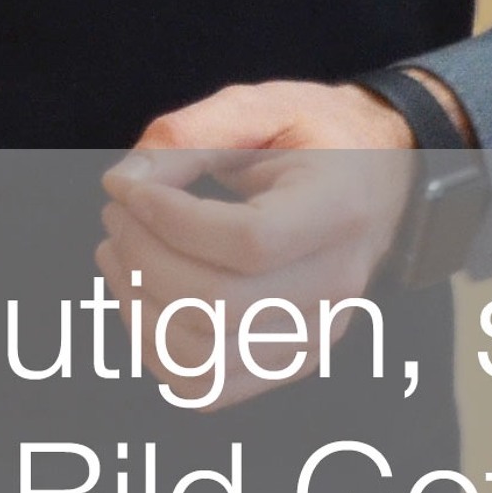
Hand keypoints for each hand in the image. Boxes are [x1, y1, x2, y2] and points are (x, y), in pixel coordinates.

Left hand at [97, 79, 419, 410]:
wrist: (375, 177)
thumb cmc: (313, 135)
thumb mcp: (259, 106)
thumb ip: (190, 134)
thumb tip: (122, 182)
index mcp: (338, 210)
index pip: (250, 242)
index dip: (170, 219)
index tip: (126, 187)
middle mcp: (336, 284)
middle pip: (218, 306)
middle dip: (143, 258)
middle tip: (116, 211)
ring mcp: (318, 334)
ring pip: (205, 360)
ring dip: (139, 309)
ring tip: (119, 251)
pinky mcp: (293, 360)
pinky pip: (209, 386)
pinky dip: (157, 347)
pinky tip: (140, 293)